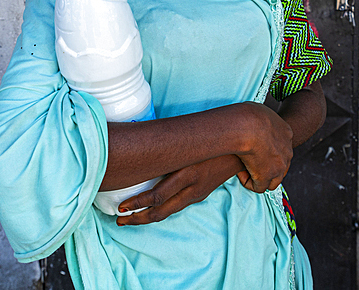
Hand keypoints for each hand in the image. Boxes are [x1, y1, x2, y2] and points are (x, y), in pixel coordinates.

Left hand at [115, 155, 243, 225]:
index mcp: (186, 173)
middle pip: (160, 211)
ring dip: (147, 217)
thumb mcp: (189, 143)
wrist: (239, 148)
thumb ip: (168, 150)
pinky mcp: (201, 194)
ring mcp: (197, 193)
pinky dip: (162, 210)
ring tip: (130, 218)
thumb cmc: (209, 139)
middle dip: (137, 218)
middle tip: (120, 220)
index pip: (157, 196)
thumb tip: (140, 151)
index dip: (137, 204)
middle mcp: (191, 187)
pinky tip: (151, 209)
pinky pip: (178, 206)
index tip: (121, 207)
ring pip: (168, 211)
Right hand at [234, 102, 292, 192]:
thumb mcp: (259, 109)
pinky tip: (239, 172)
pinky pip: (259, 187)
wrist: (248, 125)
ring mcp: (279, 165)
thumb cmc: (248, 114)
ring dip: (258, 177)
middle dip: (265, 166)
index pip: (281, 147)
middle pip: (280, 166)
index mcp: (286, 133)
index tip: (253, 146)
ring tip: (244, 169)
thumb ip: (260, 115)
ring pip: (273, 181)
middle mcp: (287, 150)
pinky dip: (249, 181)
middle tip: (249, 161)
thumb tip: (252, 113)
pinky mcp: (268, 175)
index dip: (266, 150)